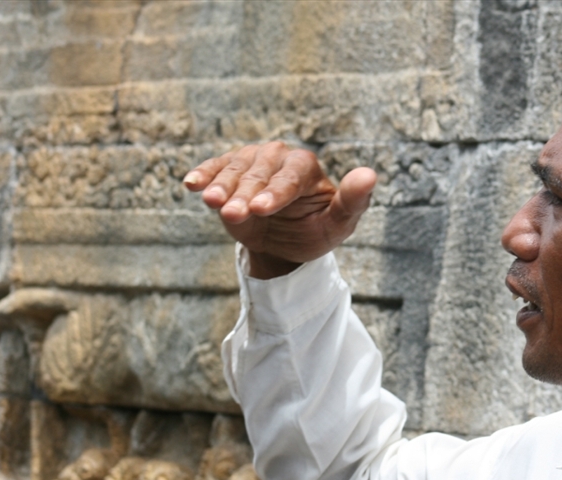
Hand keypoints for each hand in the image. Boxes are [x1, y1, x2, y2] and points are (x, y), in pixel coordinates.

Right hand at [183, 142, 376, 278]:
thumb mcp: (338, 224)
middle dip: (244, 194)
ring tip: (210, 202)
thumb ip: (352, 201)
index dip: (275, 193)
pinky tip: (191, 184)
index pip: (289, 178)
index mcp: (306, 167)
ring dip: (221, 186)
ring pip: (234, 170)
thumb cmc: (316, 230)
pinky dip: (203, 175)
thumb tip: (370, 174)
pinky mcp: (229, 169)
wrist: (286, 241)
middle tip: (232, 214)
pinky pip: (215, 169)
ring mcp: (251, 160)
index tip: (261, 209)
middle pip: (258, 173)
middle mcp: (278, 156)